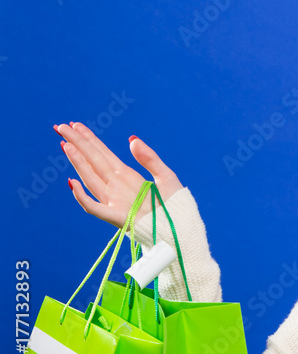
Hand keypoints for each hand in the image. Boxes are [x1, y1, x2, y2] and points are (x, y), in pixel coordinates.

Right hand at [54, 121, 182, 228]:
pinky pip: (93, 206)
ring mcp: (114, 201)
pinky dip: (81, 196)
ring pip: (90, 178)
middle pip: (93, 161)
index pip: (103, 153)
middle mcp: (116, 186)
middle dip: (77, 143)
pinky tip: (72, 182)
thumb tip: (131, 139)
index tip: (75, 125)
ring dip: (77, 162)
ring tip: (66, 144)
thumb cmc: (174, 204)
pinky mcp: (116, 217)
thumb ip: (149, 158)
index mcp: (127, 176)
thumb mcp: (165, 176)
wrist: (181, 227)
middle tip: (61, 127)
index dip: (89, 139)